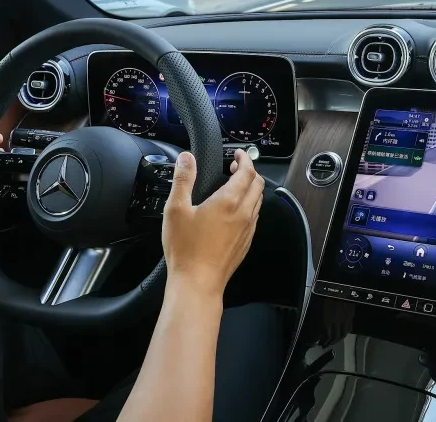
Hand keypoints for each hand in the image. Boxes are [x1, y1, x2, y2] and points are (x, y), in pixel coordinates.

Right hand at [162, 149, 263, 297]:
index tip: (237, 153)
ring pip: (258, 200)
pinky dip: (249, 205)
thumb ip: (183, 180)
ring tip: (234, 186)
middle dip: (249, 171)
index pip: (247, 172)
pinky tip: (234, 210)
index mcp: (229, 201)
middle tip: (234, 167)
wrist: (198, 282)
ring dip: (251, 188)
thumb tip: (187, 158)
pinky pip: (255, 216)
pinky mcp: (246, 242)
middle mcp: (244, 213)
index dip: (244, 159)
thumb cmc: (185, 248)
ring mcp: (248, 229)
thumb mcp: (176, 210)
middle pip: (258, 184)